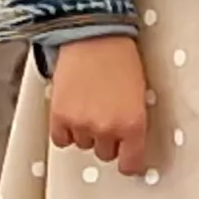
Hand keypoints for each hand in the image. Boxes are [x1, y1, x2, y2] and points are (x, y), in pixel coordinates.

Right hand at [46, 35, 151, 176]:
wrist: (93, 35)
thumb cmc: (120, 57)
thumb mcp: (139, 93)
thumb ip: (133, 121)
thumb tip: (127, 140)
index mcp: (133, 124)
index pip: (131, 163)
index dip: (129, 161)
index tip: (127, 159)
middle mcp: (108, 129)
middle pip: (105, 154)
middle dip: (107, 139)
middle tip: (106, 117)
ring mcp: (82, 124)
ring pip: (83, 145)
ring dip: (85, 131)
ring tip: (88, 105)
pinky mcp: (59, 116)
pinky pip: (61, 139)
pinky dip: (65, 130)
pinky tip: (72, 112)